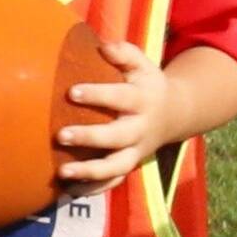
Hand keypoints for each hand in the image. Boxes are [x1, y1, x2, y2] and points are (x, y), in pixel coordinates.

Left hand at [55, 34, 185, 184]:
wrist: (175, 114)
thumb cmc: (146, 84)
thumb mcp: (142, 64)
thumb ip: (124, 53)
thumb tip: (103, 45)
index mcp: (142, 100)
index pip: (121, 98)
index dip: (98, 95)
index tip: (72, 92)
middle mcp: (140, 129)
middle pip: (117, 137)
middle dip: (90, 137)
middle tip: (60, 135)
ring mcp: (136, 152)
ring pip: (116, 167)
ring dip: (90, 172)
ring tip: (62, 172)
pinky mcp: (130, 166)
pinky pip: (112, 183)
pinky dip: (92, 190)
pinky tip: (68, 190)